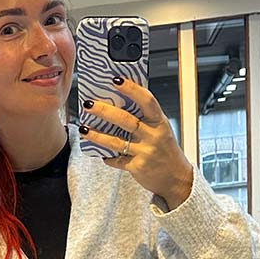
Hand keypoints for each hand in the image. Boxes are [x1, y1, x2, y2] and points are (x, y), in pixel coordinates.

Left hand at [79, 77, 194, 206]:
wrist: (176, 178)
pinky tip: (100, 153)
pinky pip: (116, 160)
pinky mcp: (136, 167)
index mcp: (160, 122)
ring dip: (96, 135)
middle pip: (125, 120)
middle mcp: (153, 136)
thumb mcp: (162, 130)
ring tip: (83, 128)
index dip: (131, 89)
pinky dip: (107, 157)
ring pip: (115, 141)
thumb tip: (120, 102)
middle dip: (104, 111)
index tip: (116, 80)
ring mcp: (144, 152)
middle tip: (88, 104)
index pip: (146, 101)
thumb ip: (145, 118)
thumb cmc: (166, 151)